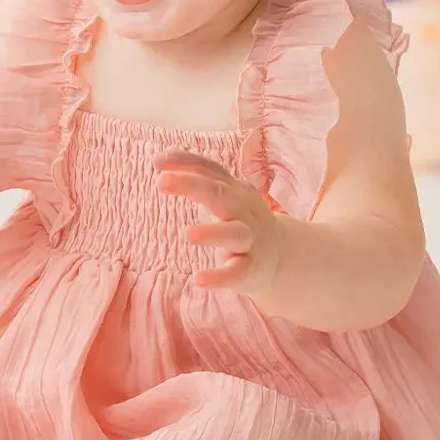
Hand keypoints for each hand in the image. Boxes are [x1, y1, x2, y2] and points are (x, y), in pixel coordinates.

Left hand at [155, 150, 283, 293]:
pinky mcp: (251, 268)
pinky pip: (237, 272)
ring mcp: (250, 239)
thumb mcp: (223, 194)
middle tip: (162, 182)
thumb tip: (159, 160)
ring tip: (190, 235)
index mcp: (234, 189)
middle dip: (192, 186)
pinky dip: (220, 277)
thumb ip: (196, 175)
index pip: (210, 170)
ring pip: (235, 233)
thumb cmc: (241, 218)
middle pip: (219, 194)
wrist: (281, 255)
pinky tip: (200, 279)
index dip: (185, 163)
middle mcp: (243, 210)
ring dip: (213, 233)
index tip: (157, 162)